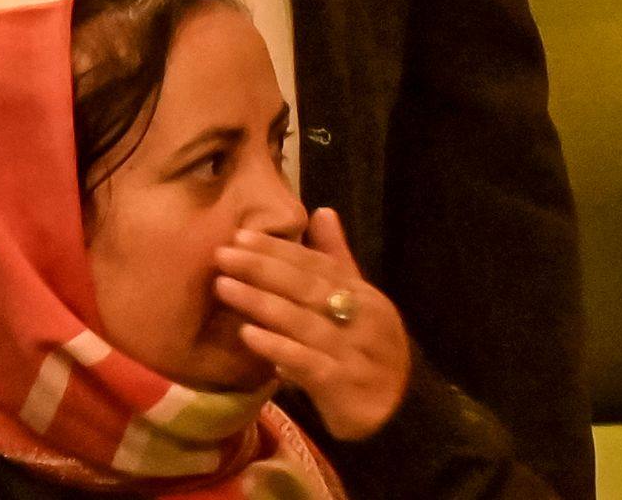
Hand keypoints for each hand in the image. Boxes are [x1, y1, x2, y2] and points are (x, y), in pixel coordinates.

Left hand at [217, 210, 412, 440]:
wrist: (399, 411)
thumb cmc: (368, 352)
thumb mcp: (358, 302)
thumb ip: (337, 260)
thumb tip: (322, 210)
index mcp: (362, 294)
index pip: (317, 264)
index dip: (279, 249)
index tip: (241, 235)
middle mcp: (360, 317)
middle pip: (307, 287)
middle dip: (262, 268)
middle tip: (223, 255)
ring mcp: (352, 351)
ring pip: (302, 322)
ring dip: (261, 303)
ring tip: (225, 287)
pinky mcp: (342, 385)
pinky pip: (306, 362)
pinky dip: (277, 347)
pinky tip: (249, 335)